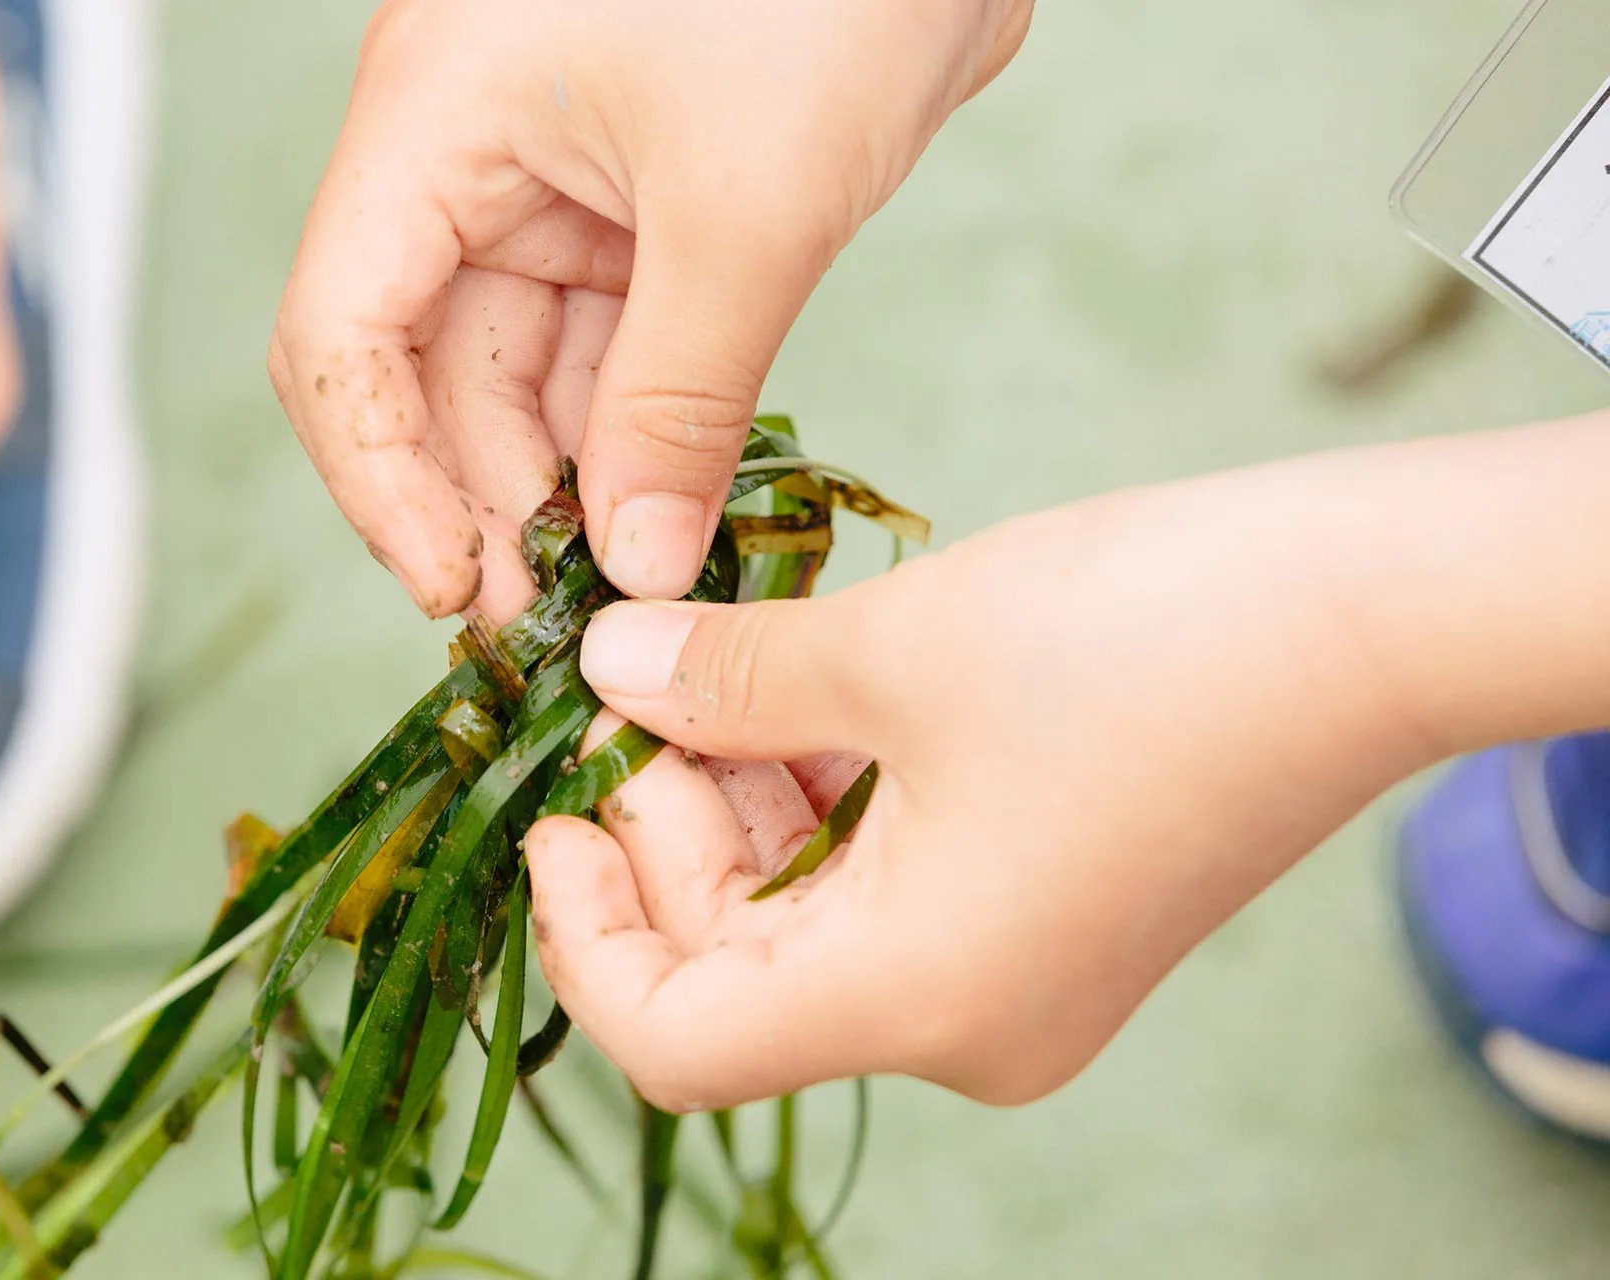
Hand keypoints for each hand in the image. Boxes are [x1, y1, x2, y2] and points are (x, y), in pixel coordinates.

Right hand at [270, 0, 1033, 619]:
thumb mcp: (749, 212)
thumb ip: (679, 401)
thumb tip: (636, 567)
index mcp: (435, 118)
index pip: (341, 331)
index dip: (379, 479)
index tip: (456, 590)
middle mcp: (468, 152)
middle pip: (426, 369)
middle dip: (485, 503)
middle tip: (554, 627)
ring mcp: (553, 179)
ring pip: (520, 372)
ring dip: (563, 484)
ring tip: (614, 596)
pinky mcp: (639, 205)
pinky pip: (606, 346)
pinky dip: (632, 433)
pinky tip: (661, 518)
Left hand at [526, 417, 1609, 1112]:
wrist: (1371, 616)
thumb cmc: (1140, 637)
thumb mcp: (891, 649)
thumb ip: (724, 680)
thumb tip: (608, 671)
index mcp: (914, 1000)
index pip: (678, 1040)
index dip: (585, 932)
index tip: (554, 809)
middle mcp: (963, 1027)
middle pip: (738, 969)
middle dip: (665, 829)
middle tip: (634, 682)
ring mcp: (1015, 981)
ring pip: (808, 920)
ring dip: (741, 800)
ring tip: (714, 664)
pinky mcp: (1050, 919)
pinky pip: (886, 888)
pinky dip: (821, 800)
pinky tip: (799, 687)